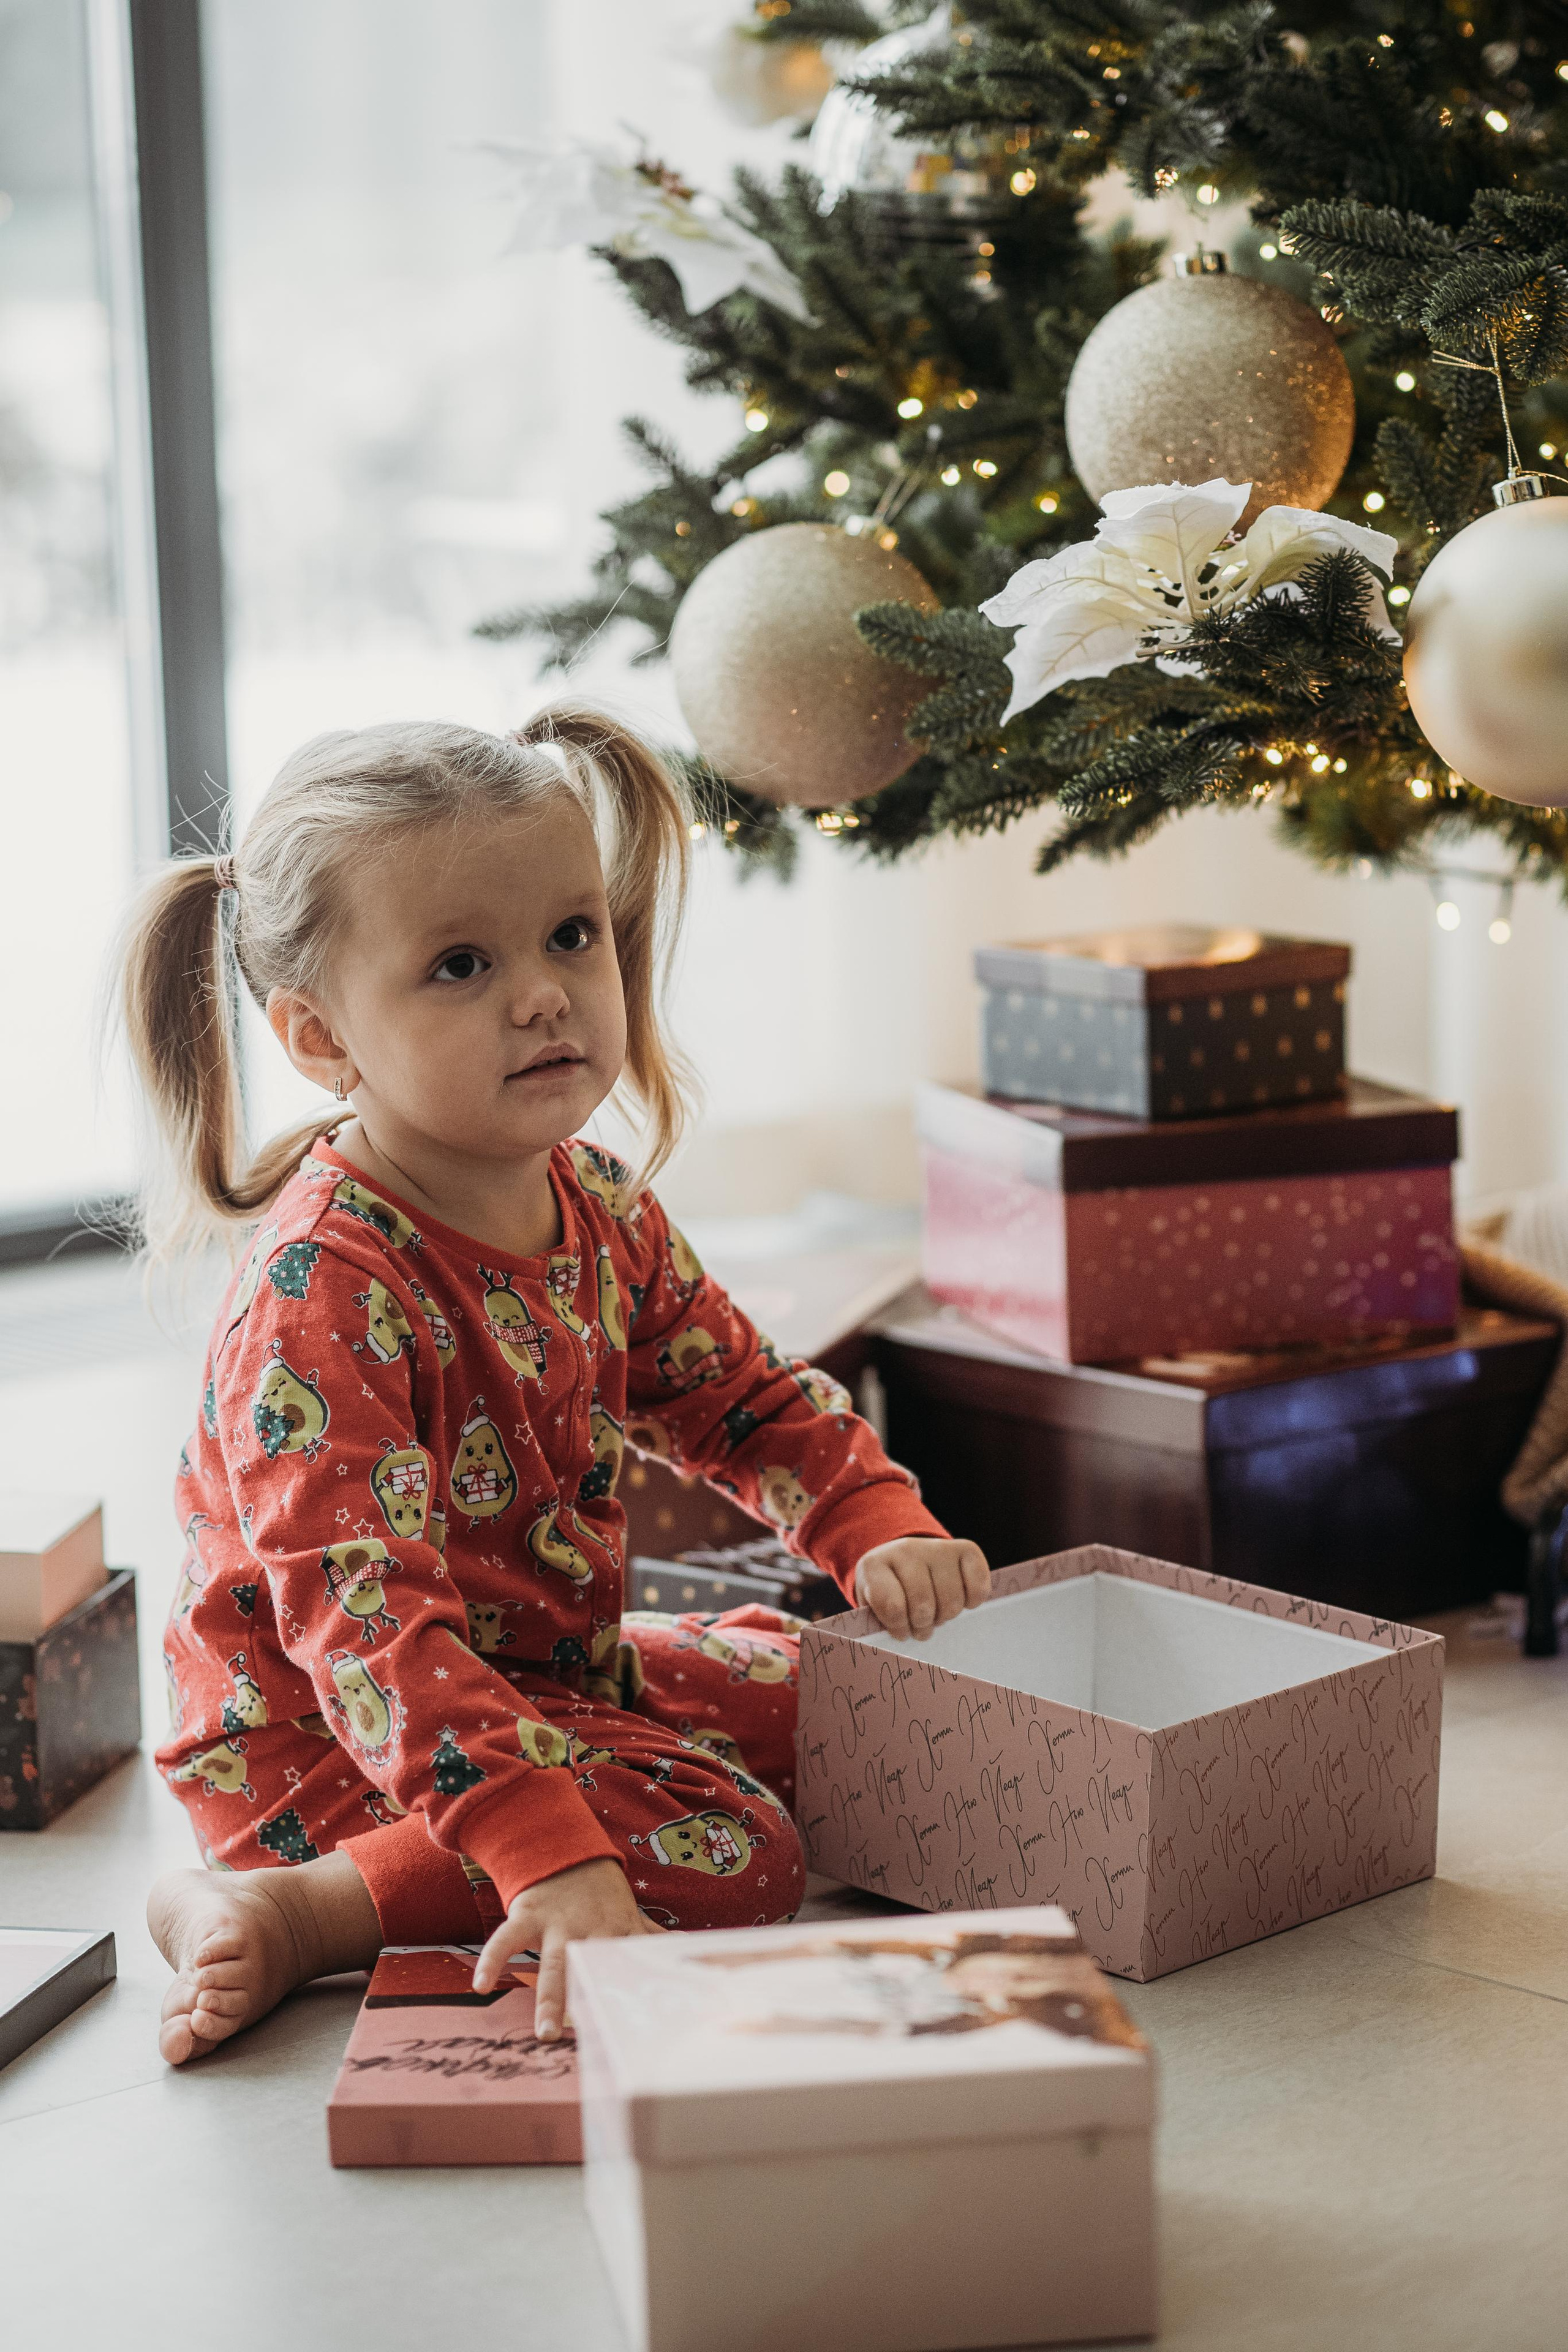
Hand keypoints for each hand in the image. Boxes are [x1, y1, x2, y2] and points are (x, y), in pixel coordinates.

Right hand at [471, 1854, 662, 2037]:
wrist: (564, 1848)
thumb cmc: (600, 1892)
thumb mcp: (627, 1911)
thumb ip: (649, 1934)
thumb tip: (687, 1949)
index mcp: (618, 1931)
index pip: (627, 1965)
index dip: (632, 1991)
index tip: (639, 2026)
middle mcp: (590, 1930)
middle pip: (593, 1969)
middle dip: (592, 2000)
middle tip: (597, 2036)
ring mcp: (556, 1923)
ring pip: (553, 1963)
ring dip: (550, 1998)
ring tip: (546, 2032)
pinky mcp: (527, 1914)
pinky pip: (505, 1940)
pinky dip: (492, 1960)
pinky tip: (480, 1986)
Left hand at [854, 1537, 989, 1640]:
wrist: (902, 1558)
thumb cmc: (888, 1590)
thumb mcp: (872, 1605)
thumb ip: (880, 1621)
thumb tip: (899, 1637)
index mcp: (874, 1565)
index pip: (893, 1607)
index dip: (899, 1627)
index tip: (899, 1629)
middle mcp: (905, 1550)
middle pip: (924, 1605)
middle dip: (922, 1625)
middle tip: (919, 1625)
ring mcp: (936, 1547)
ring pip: (951, 1601)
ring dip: (944, 1616)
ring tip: (935, 1614)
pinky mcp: (964, 1549)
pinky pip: (978, 1585)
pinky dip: (973, 1601)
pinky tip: (961, 1601)